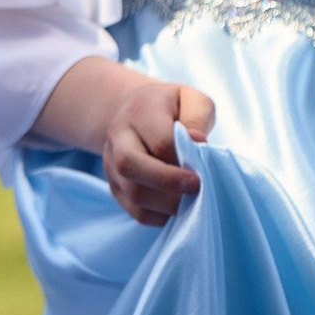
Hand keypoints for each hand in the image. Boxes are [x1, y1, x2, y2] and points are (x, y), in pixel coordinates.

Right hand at [101, 80, 214, 226]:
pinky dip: (160, 216)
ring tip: (191, 201)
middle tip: (196, 188)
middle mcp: (118, 135)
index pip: (159, 141)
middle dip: (167, 183)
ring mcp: (111, 162)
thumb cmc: (171, 108)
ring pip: (132, 192)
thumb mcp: (191, 98)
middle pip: (129, 164)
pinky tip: (177, 206)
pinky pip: (135, 211)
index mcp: (139, 111)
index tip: (203, 170)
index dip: (184, 159)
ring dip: (167, 204)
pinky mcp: (115, 186)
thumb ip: (198, 116)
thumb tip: (197, 142)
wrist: (133, 111)